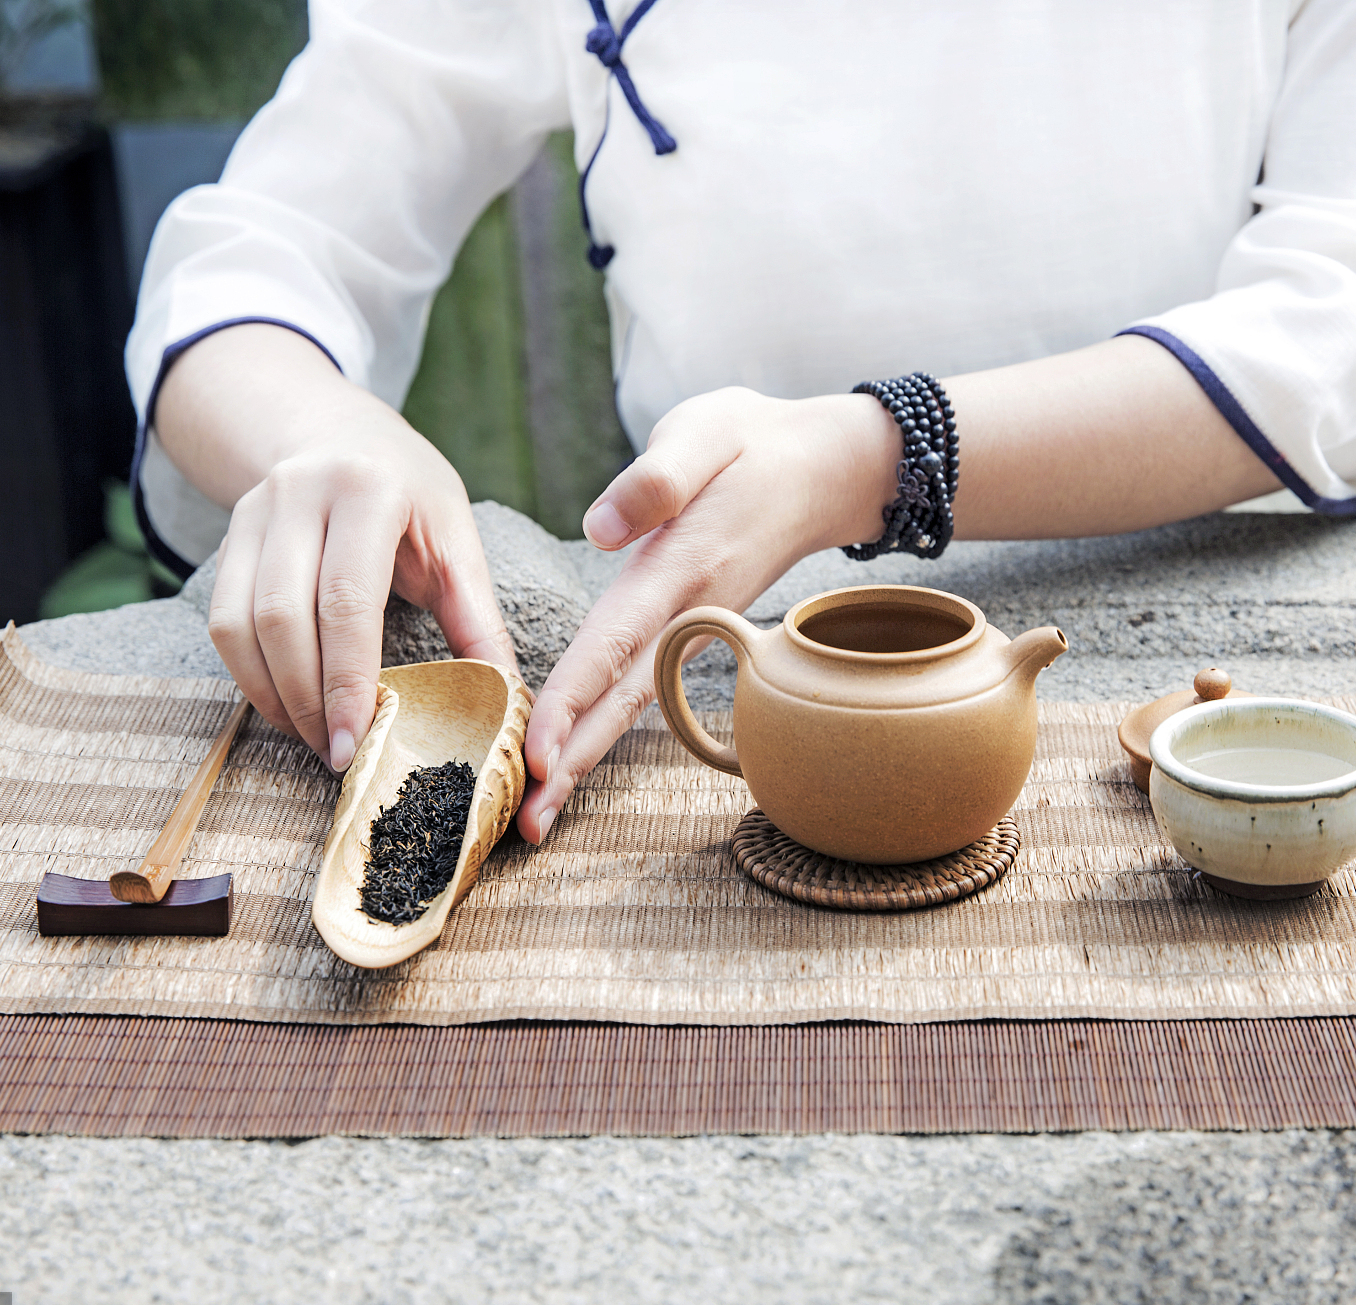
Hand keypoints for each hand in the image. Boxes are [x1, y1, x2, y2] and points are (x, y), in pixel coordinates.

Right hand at [157, 325, 517, 771]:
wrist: (339, 431)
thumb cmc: (410, 491)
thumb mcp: (455, 535)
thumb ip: (477, 615)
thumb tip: (506, 696)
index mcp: (368, 490)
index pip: (347, 599)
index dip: (348, 679)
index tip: (358, 741)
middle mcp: (300, 495)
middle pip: (285, 617)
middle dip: (310, 698)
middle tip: (341, 754)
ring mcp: (254, 513)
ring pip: (242, 623)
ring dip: (276, 695)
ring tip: (317, 738)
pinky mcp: (228, 537)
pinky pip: (221, 622)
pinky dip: (250, 675)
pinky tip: (286, 707)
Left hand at [516, 386, 898, 841]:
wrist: (825, 468)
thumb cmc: (754, 443)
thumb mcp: (707, 429)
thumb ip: (657, 478)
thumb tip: (599, 528)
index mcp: (681, 563)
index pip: (616, 639)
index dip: (575, 697)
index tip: (536, 751)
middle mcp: (690, 608)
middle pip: (625, 697)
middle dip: (576, 761)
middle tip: (530, 823)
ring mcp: (697, 625)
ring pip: (635, 700)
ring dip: (588, 756)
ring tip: (543, 810)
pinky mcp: (695, 626)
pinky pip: (644, 685)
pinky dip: (607, 725)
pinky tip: (575, 756)